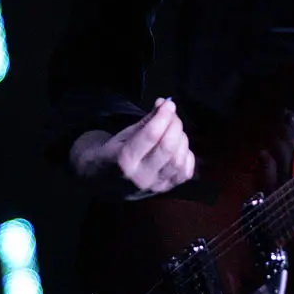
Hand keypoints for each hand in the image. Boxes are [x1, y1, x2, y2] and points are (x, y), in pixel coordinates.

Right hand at [71, 97, 194, 194]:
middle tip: (172, 115)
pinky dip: (187, 156)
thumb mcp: (126, 133)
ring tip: (174, 131)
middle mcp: (141, 176)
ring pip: (179, 159)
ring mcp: (155, 186)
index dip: (164, 116)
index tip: (168, 104)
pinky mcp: (166, 190)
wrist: (106, 180)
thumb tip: (165, 103)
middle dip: (175, 125)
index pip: (151, 135)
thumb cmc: (116, 151)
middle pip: (168, 147)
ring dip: (182, 139)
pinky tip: (179, 148)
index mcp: (125, 160)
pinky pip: (186, 172)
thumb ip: (147, 119)